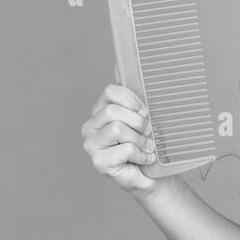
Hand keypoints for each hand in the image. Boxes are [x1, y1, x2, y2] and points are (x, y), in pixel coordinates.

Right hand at [81, 75, 164, 201]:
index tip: (145, 112)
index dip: (132, 100)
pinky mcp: (98, 162)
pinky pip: (124, 149)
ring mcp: (91, 144)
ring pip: (117, 129)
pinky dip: (141, 154)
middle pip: (113, 111)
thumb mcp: (144, 118)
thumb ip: (136, 96)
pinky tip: (144, 159)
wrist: (150, 175)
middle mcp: (90, 126)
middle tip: (148, 133)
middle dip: (137, 122)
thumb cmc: (146, 144)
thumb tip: (125, 63)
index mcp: (100, 111)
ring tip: (147, 147)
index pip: (110, 91)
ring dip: (140, 139)